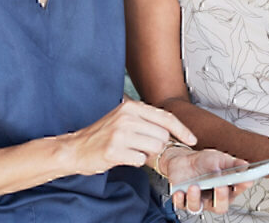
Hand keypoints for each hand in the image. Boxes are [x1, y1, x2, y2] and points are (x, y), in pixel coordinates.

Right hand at [65, 99, 196, 175]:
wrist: (76, 148)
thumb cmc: (102, 135)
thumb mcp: (124, 118)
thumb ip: (147, 119)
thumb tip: (174, 129)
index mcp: (130, 106)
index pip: (166, 117)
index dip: (182, 130)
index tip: (191, 139)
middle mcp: (126, 117)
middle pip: (163, 135)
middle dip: (157, 145)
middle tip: (141, 145)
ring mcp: (120, 134)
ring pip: (154, 148)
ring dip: (146, 153)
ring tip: (131, 150)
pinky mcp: (114, 150)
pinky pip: (140, 160)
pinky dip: (136, 161)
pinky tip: (124, 156)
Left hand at [165, 148, 252, 214]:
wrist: (183, 159)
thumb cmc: (203, 162)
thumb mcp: (219, 158)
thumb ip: (232, 163)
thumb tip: (246, 166)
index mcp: (226, 188)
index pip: (237, 190)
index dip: (242, 185)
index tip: (245, 179)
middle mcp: (213, 198)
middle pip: (220, 206)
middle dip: (221, 198)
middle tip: (220, 186)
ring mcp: (198, 200)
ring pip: (198, 207)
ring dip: (196, 198)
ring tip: (194, 186)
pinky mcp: (182, 200)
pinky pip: (181, 204)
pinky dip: (180, 199)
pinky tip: (179, 192)